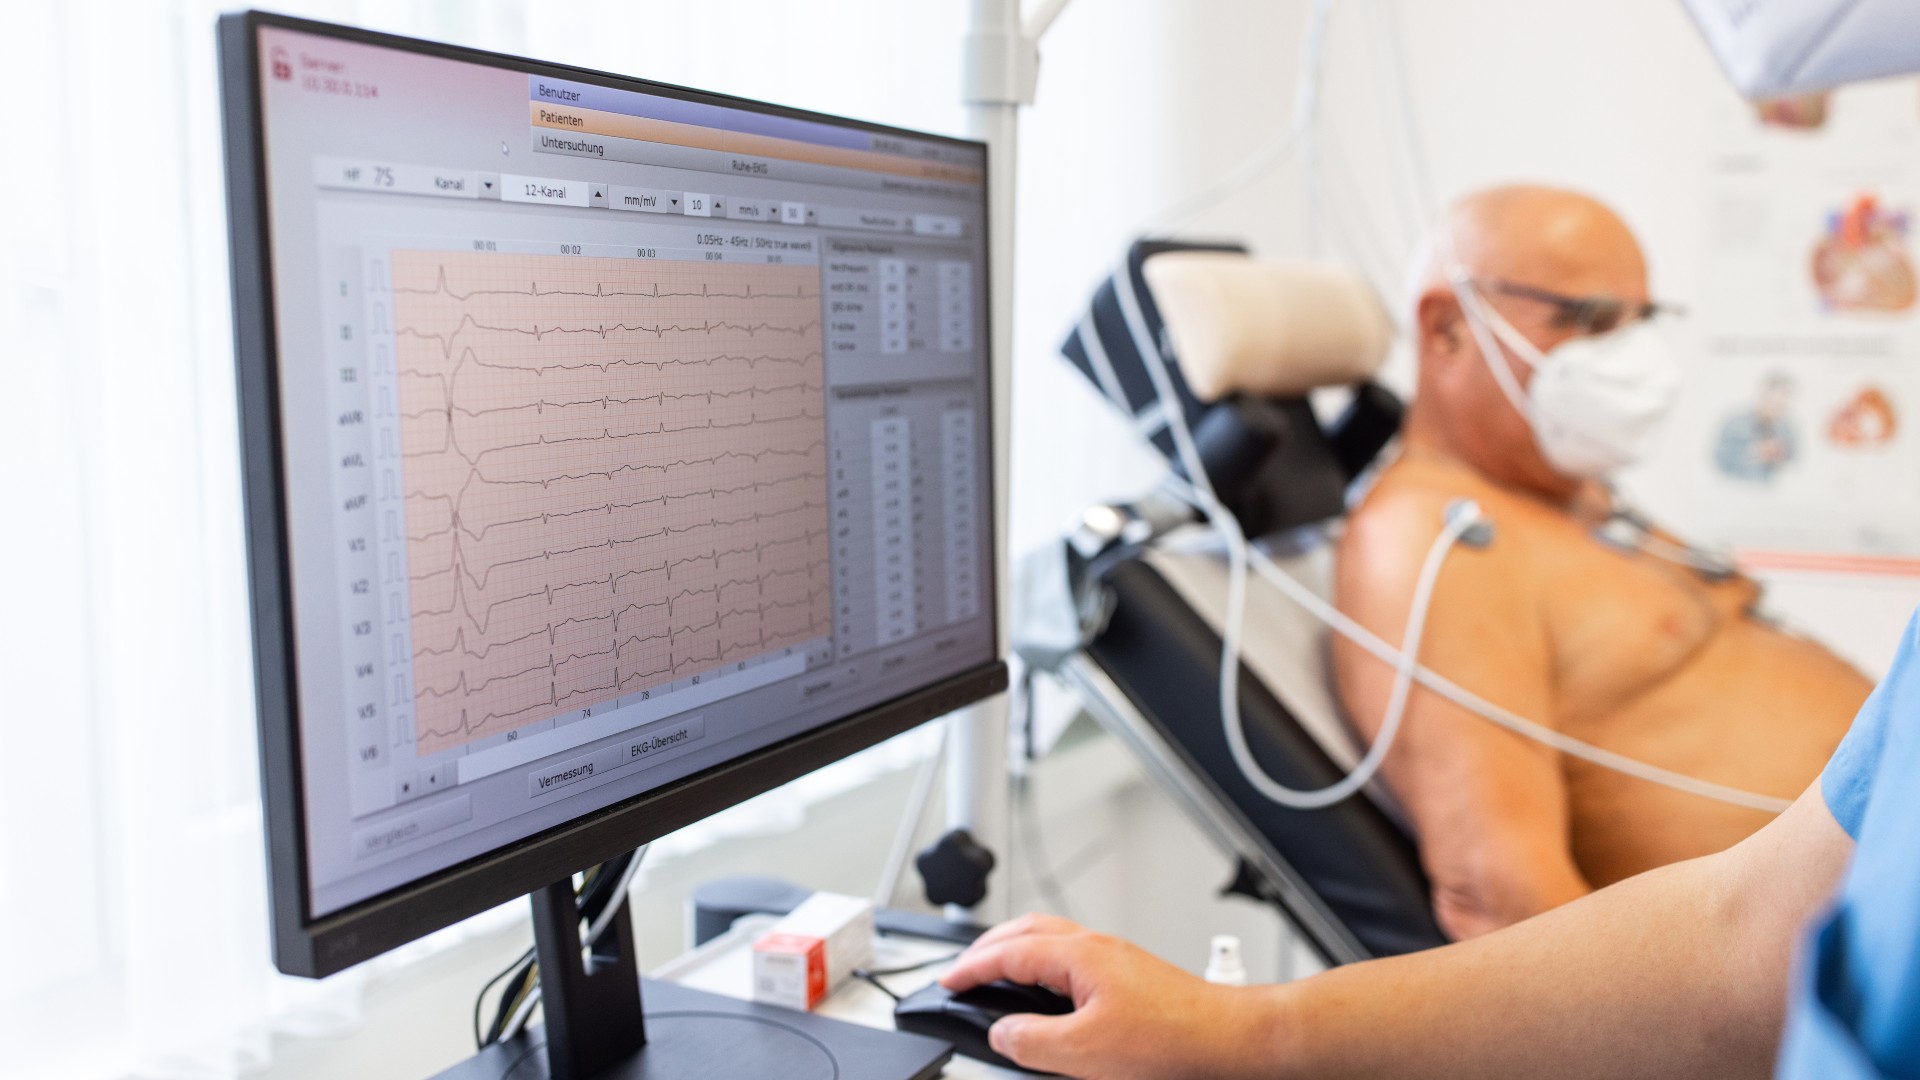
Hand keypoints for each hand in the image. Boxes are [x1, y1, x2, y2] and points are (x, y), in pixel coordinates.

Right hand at [940, 914, 1282, 1078]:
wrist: (1226, 1039)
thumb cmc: (1170, 1039)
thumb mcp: (1082, 1053)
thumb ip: (1031, 1041)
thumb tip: (1002, 1033)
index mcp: (1077, 955)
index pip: (1007, 952)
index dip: (970, 968)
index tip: (945, 983)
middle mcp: (1095, 945)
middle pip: (1025, 930)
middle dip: (987, 947)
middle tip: (962, 972)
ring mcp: (1114, 957)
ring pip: (1050, 939)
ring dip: (1015, 951)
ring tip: (996, 976)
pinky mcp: (1129, 974)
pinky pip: (1071, 955)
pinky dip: (1042, 965)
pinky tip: (1047, 994)